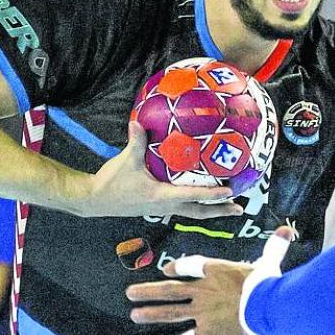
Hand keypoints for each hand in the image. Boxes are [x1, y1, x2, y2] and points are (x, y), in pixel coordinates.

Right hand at [80, 121, 241, 218]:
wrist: (94, 200)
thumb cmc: (111, 183)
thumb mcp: (126, 161)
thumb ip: (136, 141)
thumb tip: (139, 121)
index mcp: (162, 196)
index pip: (193, 195)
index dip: (213, 195)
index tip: (230, 192)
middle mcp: (166, 206)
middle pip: (199, 212)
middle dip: (219, 210)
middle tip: (239, 209)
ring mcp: (162, 209)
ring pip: (192, 212)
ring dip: (211, 210)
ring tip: (228, 207)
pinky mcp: (157, 208)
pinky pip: (182, 208)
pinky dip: (196, 205)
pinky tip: (201, 198)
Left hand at [126, 226, 295, 334]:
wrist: (266, 305)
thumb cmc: (268, 282)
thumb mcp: (270, 261)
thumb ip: (275, 246)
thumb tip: (287, 229)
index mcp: (215, 270)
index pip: (189, 267)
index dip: (177, 268)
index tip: (166, 270)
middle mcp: (203, 290)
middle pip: (170, 289)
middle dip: (149, 291)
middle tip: (130, 293)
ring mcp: (201, 311)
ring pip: (170, 311)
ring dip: (151, 312)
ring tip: (134, 314)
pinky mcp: (206, 331)